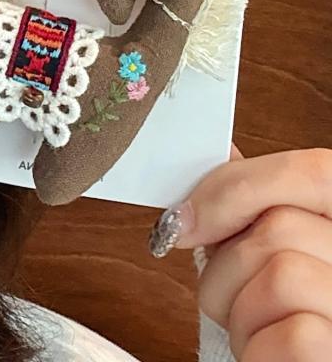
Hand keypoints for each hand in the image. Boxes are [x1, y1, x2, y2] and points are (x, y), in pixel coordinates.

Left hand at [149, 148, 331, 360]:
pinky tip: (270, 351)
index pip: (313, 170)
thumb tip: (202, 158)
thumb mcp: (265, 243)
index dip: (239, 185)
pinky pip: (296, 333)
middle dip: (227, 263)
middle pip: (279, 225)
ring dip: (238, 307)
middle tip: (233, 289)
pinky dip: (260, 346)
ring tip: (253, 322)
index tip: (188, 218)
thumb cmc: (276, 310)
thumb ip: (248, 199)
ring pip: (281, 274)